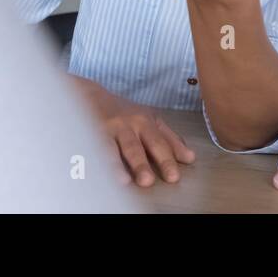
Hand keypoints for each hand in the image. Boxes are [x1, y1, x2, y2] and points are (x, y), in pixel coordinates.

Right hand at [73, 78, 195, 186]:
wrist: (91, 95)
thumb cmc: (126, 113)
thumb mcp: (151, 120)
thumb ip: (170, 139)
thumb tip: (190, 158)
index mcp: (146, 122)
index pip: (159, 143)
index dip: (167, 160)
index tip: (174, 177)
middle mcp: (127, 125)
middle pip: (135, 147)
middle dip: (142, 164)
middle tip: (148, 181)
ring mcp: (106, 129)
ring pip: (112, 148)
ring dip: (117, 165)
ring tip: (123, 181)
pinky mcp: (88, 133)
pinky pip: (90, 148)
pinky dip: (93, 160)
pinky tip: (95, 172)